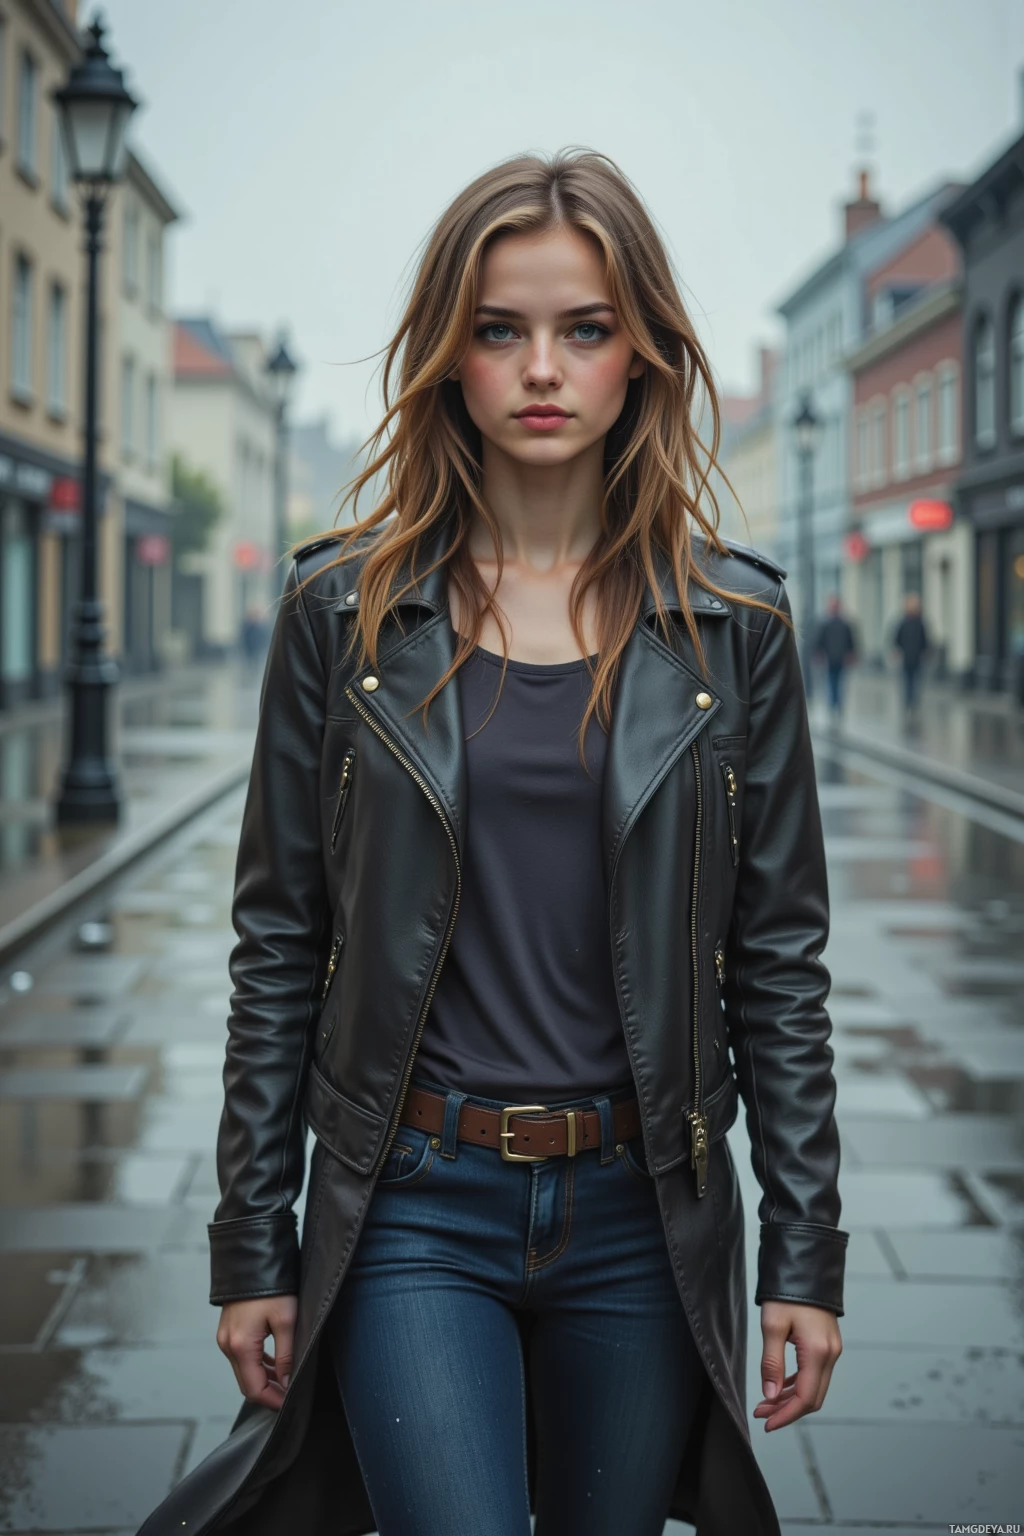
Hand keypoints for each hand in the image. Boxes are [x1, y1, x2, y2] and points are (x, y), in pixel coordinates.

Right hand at [216, 1294, 296, 1409]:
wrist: (252, 1259)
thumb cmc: (271, 1286)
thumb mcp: (286, 1320)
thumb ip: (287, 1355)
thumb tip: (287, 1382)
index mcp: (241, 1346)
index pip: (254, 1389)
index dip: (273, 1401)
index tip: (290, 1404)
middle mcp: (228, 1345)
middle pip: (247, 1384)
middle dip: (268, 1392)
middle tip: (290, 1395)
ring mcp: (226, 1338)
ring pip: (244, 1371)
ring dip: (263, 1378)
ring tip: (286, 1380)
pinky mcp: (229, 1331)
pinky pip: (242, 1357)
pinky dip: (257, 1364)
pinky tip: (274, 1363)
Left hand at [753, 1300, 841, 1431]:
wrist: (805, 1267)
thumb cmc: (787, 1293)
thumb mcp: (772, 1326)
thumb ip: (772, 1363)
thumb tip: (771, 1396)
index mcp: (818, 1352)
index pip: (805, 1399)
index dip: (786, 1416)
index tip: (766, 1423)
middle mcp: (830, 1354)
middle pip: (812, 1398)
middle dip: (787, 1410)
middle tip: (761, 1413)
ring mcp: (832, 1349)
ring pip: (814, 1387)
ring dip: (791, 1399)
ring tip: (766, 1403)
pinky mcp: (827, 1344)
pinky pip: (815, 1374)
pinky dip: (798, 1384)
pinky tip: (780, 1387)